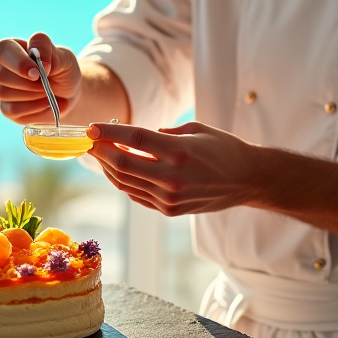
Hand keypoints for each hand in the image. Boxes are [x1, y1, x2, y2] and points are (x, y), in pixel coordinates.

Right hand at [0, 33, 82, 123]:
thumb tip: (42, 64)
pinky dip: (33, 108)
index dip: (18, 62)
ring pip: (4, 93)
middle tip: (47, 83)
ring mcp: (1, 89)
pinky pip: (12, 110)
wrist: (69, 95)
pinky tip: (45, 104)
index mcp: (12, 48)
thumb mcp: (63, 56)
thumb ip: (49, 52)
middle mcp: (1, 67)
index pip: (3, 49)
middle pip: (1, 75)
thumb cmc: (62, 71)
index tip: (37, 73)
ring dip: (32, 95)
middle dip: (28, 83)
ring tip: (48, 92)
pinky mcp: (6, 109)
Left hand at [85, 121, 264, 215]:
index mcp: (180, 152)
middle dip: (100, 151)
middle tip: (89, 141)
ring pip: (125, 182)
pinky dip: (122, 181)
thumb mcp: (196, 129)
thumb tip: (134, 137)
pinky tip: (117, 169)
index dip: (108, 133)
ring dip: (107, 167)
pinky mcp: (170, 210)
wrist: (247, 181)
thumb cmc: (223, 148)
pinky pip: (136, 194)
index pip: (133, 140)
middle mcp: (173, 177)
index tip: (90, 128)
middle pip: (123, 163)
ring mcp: (170, 198)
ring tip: (99, 153)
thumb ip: (163, 133)